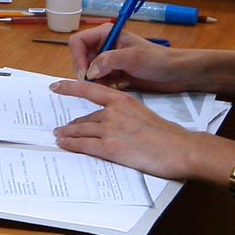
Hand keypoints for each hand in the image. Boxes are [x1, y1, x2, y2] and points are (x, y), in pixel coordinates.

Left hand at [50, 79, 218, 181]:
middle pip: (85, 117)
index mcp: (122, 100)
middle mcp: (113, 112)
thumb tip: (112, 121)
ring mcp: (110, 129)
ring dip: (67, 134)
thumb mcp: (142, 113)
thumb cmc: (165, 134)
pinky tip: (64, 144)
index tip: (55, 86)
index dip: (69, 88)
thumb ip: (124, 114)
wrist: (178, 148)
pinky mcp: (110, 147)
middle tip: (62, 128)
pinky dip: (71, 144)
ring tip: (59, 136)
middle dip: (72, 125)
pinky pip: (83, 144)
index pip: (89, 90)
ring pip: (81, 130)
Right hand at [67, 26, 185, 88]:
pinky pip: (98, 80)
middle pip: (80, 57)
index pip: (78, 42)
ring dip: (93, 80)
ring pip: (88, 71)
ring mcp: (109, 60)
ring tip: (107, 85)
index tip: (85, 74)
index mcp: (106, 34)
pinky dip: (101, 86)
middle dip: (85, 71)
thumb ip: (108, 61)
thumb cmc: (157, 60)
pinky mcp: (114, 73)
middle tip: (94, 83)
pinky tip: (114, 88)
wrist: (176, 73)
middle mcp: (104, 46)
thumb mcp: (133, 57)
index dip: (78, 57)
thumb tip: (89, 72)